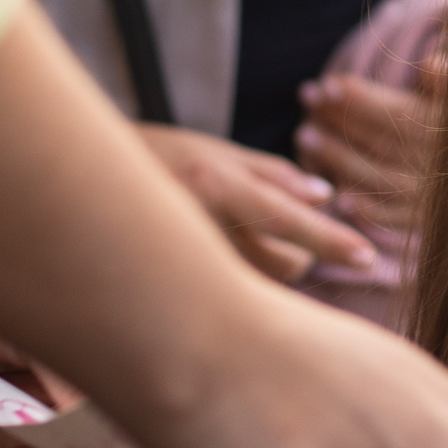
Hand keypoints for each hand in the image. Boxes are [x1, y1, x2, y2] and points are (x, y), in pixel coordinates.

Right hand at [138, 122, 376, 281]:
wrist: (78, 188)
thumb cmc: (153, 159)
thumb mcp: (212, 150)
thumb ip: (273, 174)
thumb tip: (325, 197)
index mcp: (214, 184)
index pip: (288, 218)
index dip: (331, 239)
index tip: (369, 257)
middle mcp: (202, 225)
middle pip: (286, 265)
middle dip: (300, 257)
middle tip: (286, 242)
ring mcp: (187, 263)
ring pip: (262, 287)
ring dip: (271, 273)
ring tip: (246, 249)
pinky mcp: (177, 289)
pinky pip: (233, 298)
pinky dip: (242, 287)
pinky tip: (223, 267)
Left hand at [297, 57, 442, 233]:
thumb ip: (444, 79)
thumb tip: (432, 63)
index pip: (398, 111)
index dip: (361, 97)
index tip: (329, 83)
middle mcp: (443, 162)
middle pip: (382, 141)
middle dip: (340, 119)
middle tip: (307, 98)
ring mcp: (435, 194)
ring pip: (379, 177)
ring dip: (339, 158)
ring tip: (305, 136)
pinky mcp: (427, 219)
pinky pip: (392, 217)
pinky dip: (366, 209)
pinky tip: (338, 196)